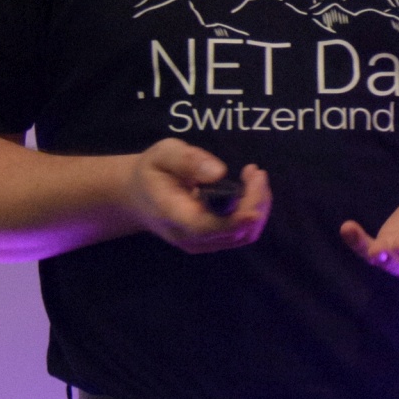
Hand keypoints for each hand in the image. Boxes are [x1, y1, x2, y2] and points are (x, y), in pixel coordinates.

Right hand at [126, 140, 270, 251]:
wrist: (140, 197)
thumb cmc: (152, 172)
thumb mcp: (162, 154)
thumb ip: (187, 160)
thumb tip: (219, 172)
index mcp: (173, 214)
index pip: (206, 227)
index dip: (234, 222)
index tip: (254, 209)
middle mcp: (189, 237)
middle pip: (234, 232)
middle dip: (254, 203)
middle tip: (256, 171)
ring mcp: (201, 243)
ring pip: (243, 235)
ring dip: (258, 206)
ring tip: (255, 176)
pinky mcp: (212, 242)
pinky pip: (241, 233)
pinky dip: (253, 212)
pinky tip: (250, 189)